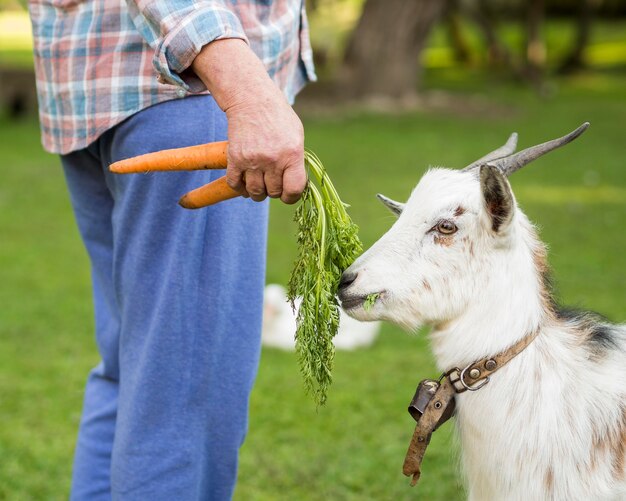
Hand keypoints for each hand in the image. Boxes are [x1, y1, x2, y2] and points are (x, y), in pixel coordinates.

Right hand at [191, 39, 306, 203]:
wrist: (253, 100)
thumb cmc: (278, 117)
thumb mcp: (297, 136)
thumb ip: (297, 161)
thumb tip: (295, 184)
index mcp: (292, 154)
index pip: (293, 190)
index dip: (291, 197)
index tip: (288, 195)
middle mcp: (272, 160)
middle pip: (273, 192)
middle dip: (274, 192)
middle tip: (272, 183)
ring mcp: (252, 160)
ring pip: (255, 192)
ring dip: (257, 193)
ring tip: (259, 186)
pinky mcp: (235, 158)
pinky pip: (235, 184)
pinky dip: (240, 188)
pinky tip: (245, 184)